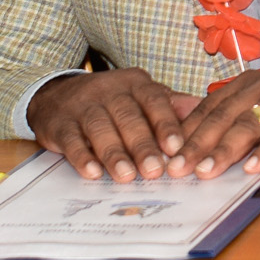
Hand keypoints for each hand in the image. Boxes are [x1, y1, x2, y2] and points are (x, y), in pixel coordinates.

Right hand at [27, 67, 191, 181]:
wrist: (57, 94)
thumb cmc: (110, 100)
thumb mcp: (140, 96)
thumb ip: (170, 105)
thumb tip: (203, 111)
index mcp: (135, 83)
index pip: (154, 101)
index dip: (166, 124)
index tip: (177, 148)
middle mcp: (109, 91)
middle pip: (128, 117)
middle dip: (142, 145)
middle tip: (155, 171)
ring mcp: (82, 106)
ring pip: (100, 128)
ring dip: (114, 154)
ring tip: (127, 176)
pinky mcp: (60, 123)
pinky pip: (71, 139)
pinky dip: (81, 157)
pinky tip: (92, 172)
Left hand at [166, 68, 259, 178]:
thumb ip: (235, 124)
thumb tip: (195, 151)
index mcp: (245, 85)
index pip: (208, 110)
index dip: (186, 134)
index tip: (166, 158)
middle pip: (223, 117)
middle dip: (197, 145)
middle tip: (178, 169)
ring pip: (248, 124)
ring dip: (225, 150)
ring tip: (207, 171)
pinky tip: (253, 167)